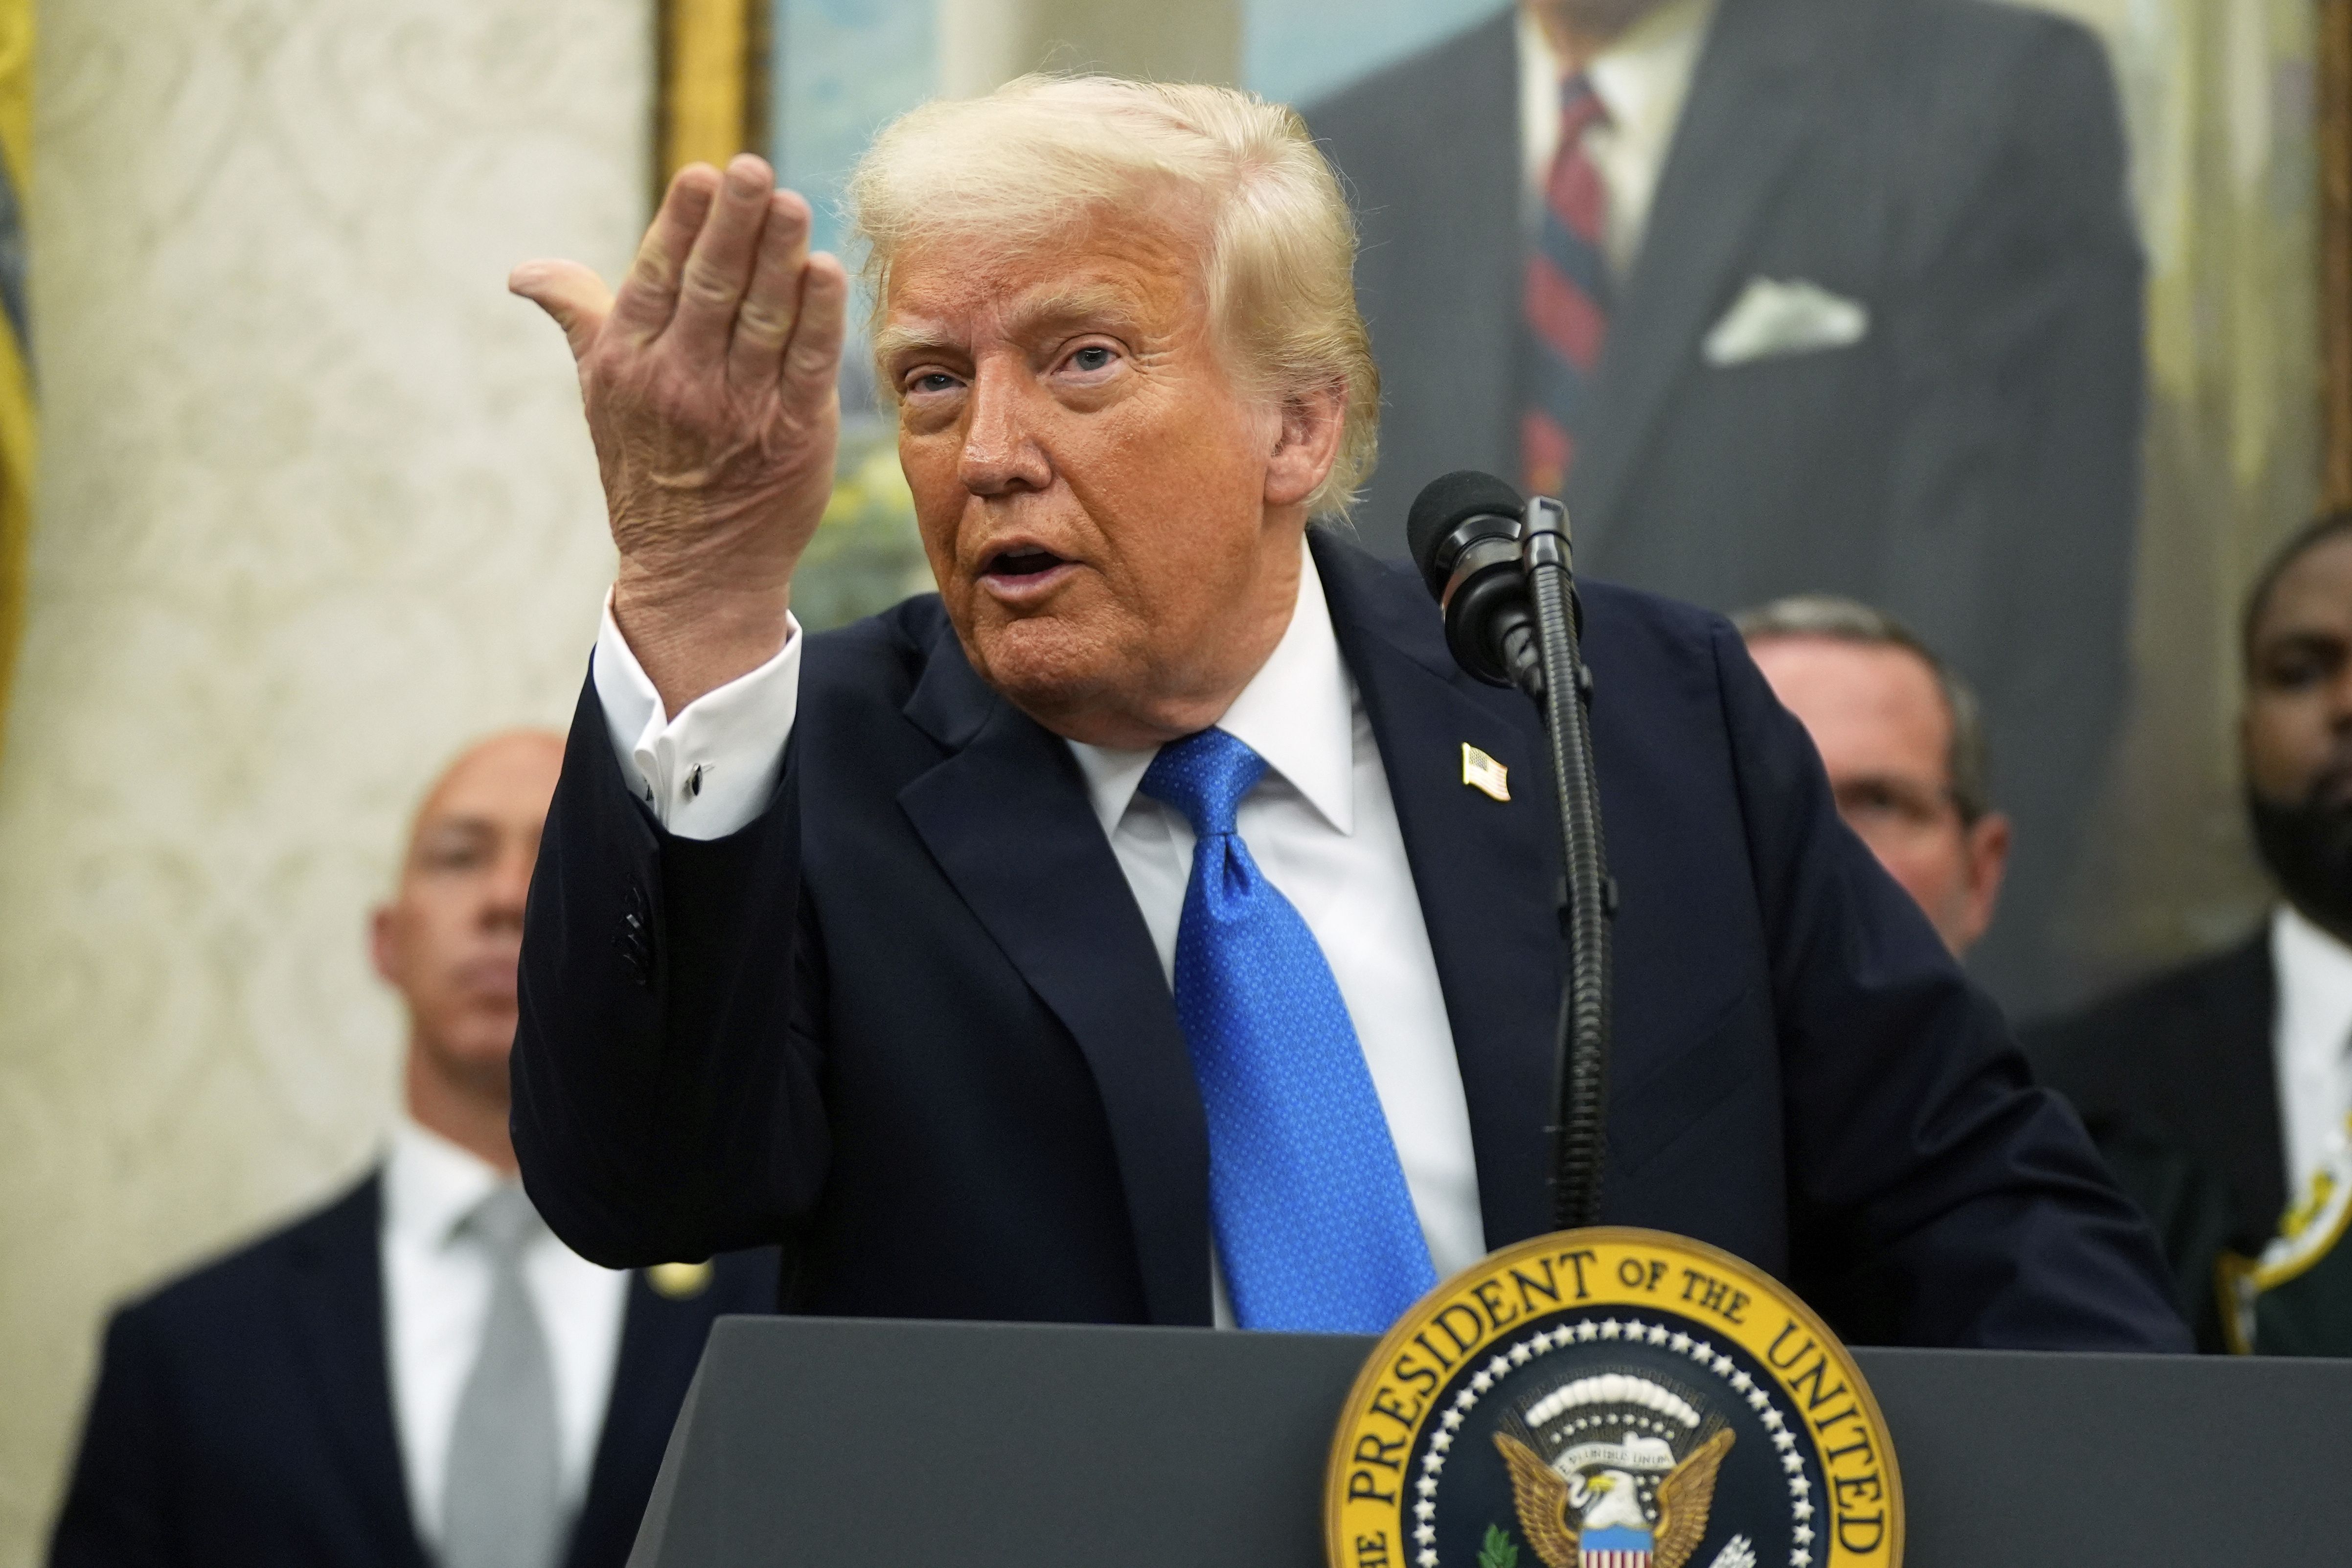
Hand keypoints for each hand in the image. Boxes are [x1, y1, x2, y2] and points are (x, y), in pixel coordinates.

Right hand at [511, 154, 847, 712]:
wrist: (695, 568)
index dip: (681, 223)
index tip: (702, 173)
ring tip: (794, 205)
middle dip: (734, 225)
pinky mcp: (794, 435)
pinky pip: (808, 366)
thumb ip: (578, 316)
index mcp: (630, 362)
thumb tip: (524, 270)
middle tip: (754, 168)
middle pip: (712, 287)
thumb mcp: (600, 392)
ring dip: (781, 258)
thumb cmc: (645, 465)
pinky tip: (827, 272)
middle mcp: (681, 381)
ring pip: (764, 319)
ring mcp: (739, 409)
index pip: (657, 277)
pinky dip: (819, 319)